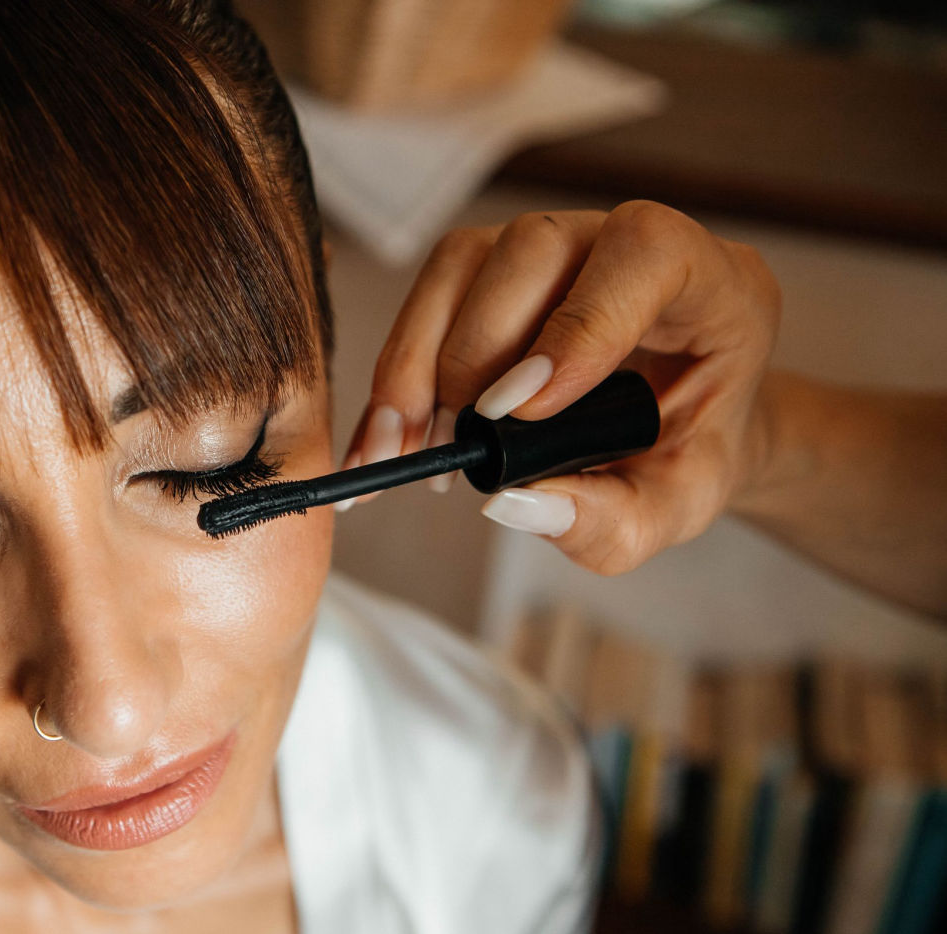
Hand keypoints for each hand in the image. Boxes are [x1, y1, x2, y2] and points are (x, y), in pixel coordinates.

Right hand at [344, 201, 780, 574]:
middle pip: (532, 248)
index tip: (521, 413)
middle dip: (473, 353)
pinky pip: (431, 295)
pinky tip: (393, 436)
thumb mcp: (676, 507)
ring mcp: (557, 246)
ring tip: (409, 446)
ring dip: (418, 356)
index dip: (579, 324)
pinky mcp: (496, 270)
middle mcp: (627, 243)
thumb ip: (612, 519)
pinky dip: (400, 367)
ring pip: (464, 261)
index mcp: (713, 283)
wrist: (681, 432)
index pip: (645, 254)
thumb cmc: (689, 455)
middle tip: (452, 449)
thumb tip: (511, 502)